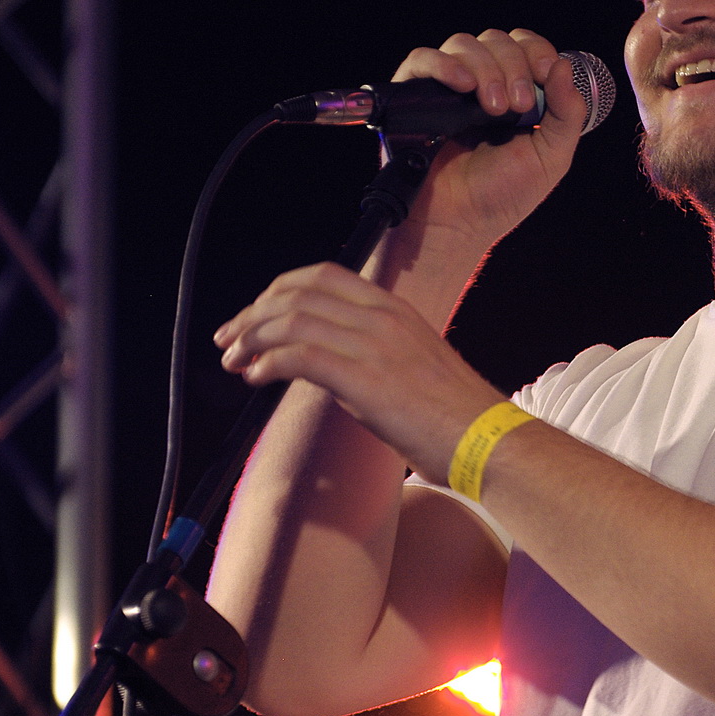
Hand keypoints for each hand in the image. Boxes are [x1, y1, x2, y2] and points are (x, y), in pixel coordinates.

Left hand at [213, 261, 500, 478]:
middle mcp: (382, 316)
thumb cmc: (453, 414)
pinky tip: (256, 378)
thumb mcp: (412, 364)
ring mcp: (373, 343)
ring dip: (252, 338)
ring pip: (291, 319)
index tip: (255, 315)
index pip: (322, 276)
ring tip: (233, 361)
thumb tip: (323, 365)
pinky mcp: (364, 376)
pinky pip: (298, 355)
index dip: (278, 291)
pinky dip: (267, 363)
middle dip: (253, 313)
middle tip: (229, 338)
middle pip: (298, 292)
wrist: (485, 439)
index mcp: (394, 308)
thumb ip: (369, 352)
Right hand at [388, 28, 590, 245]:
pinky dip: (443, 64)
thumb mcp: (551, 156)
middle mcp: (481, 84)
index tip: (546, 73)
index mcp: (515, 92)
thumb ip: (567, 113)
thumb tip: (565, 66)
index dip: (537, 52)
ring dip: (485, 69)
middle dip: (513, 66)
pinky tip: (462, 85)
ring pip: (464, 45)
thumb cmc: (502, 195)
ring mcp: (447, 88)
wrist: (458, 224)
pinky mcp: (414, 97)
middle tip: (517, 107)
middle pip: (497, 40)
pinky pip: (422, 60)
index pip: (525, 47)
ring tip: (492, 109)